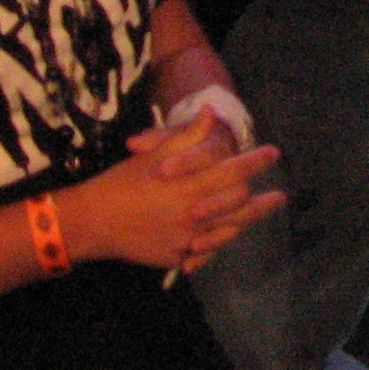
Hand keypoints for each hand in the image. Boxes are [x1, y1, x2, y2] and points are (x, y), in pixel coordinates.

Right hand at [66, 127, 284, 273]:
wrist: (90, 222)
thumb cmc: (121, 182)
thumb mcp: (152, 154)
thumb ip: (188, 136)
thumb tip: (212, 112)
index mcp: (187, 185)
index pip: (234, 170)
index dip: (256, 161)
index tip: (273, 153)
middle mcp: (191, 214)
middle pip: (239, 203)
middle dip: (261, 198)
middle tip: (279, 195)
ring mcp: (185, 239)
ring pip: (230, 230)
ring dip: (251, 219)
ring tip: (269, 208)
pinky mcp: (176, 258)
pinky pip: (207, 252)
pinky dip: (220, 241)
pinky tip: (233, 232)